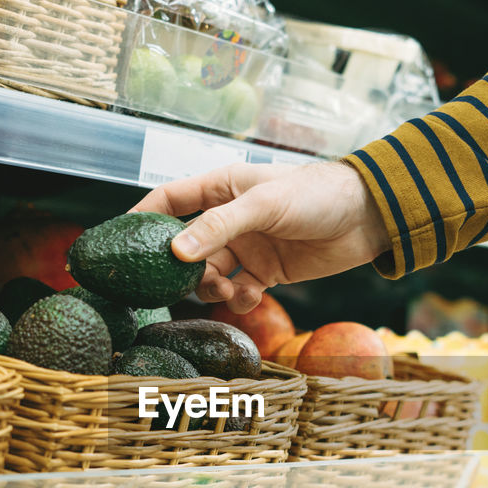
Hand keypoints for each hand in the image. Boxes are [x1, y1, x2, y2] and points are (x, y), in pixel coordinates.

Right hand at [129, 161, 390, 312]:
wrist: (367, 216)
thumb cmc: (317, 194)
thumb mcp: (263, 205)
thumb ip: (219, 227)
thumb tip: (176, 253)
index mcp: (223, 187)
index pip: (169, 201)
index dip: (143, 219)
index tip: (119, 242)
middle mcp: (230, 218)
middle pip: (187, 247)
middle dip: (181, 269)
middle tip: (178, 286)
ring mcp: (248, 247)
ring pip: (211, 274)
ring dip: (213, 288)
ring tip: (230, 290)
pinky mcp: (268, 272)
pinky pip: (239, 291)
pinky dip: (239, 300)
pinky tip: (252, 297)